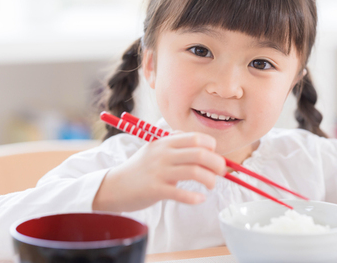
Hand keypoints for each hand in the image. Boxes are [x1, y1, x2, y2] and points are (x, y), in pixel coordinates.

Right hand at [92, 132, 226, 211]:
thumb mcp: (154, 148)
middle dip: (217, 163)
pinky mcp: (155, 190)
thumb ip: (175, 142)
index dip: (211, 146)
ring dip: (210, 180)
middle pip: (200, 153)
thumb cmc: (140, 168)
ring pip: (194, 172)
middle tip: (220, 172)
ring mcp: (159, 172)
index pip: (196, 138)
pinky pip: (181, 193)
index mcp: (165, 142)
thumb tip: (203, 143)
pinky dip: (195, 197)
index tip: (214, 156)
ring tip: (210, 185)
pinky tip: (199, 199)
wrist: (115, 186)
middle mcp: (163, 154)